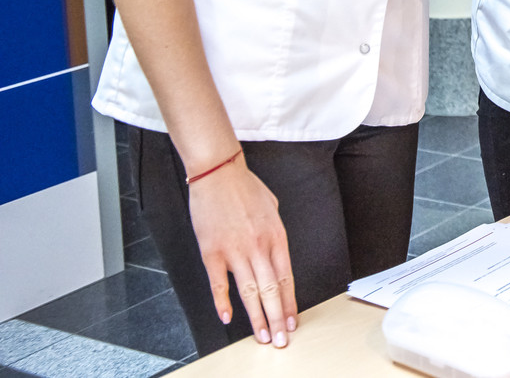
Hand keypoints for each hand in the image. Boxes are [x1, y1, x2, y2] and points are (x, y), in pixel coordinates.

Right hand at [188, 158, 296, 346]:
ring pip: (249, 292)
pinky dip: (223, 302)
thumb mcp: (272, 208)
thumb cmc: (245, 188)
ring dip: (256, 317)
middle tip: (281, 339)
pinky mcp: (212, 252)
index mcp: (276, 237)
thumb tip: (275, 251)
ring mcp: (235, 251)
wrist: (219, 174)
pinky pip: (219, 283)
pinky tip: (227, 318)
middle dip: (277, 318)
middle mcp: (259, 247)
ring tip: (262, 336)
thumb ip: (274, 233)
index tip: (293, 321)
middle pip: (271, 290)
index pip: (287, 278)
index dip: (290, 303)